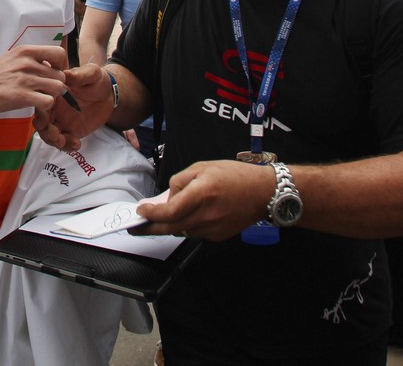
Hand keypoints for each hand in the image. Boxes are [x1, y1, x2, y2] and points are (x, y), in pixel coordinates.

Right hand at [0, 44, 68, 115]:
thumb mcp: (12, 58)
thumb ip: (32, 59)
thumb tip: (51, 67)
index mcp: (26, 51)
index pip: (59, 53)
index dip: (60, 65)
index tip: (52, 73)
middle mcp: (27, 63)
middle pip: (60, 75)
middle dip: (55, 84)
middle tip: (44, 90)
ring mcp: (25, 79)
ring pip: (57, 88)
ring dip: (51, 95)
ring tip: (39, 97)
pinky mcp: (21, 96)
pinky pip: (48, 101)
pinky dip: (44, 106)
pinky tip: (34, 104)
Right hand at [35, 63, 113, 151]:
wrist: (109, 95)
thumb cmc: (97, 80)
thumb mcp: (91, 74)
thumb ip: (79, 75)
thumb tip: (66, 74)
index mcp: (54, 93)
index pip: (41, 102)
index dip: (40, 111)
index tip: (46, 118)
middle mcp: (54, 108)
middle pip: (41, 121)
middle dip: (45, 130)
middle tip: (55, 134)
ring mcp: (60, 120)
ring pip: (48, 134)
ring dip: (53, 140)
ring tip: (64, 142)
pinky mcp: (70, 131)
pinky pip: (63, 142)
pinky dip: (66, 146)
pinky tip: (76, 144)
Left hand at [132, 159, 274, 241]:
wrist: (263, 192)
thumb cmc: (235, 176)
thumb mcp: (203, 167)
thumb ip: (181, 181)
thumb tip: (168, 196)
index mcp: (202, 194)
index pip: (169, 211)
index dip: (151, 213)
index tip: (141, 211)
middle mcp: (206, 215)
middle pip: (171, 227)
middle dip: (151, 228)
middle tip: (138, 226)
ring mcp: (213, 228)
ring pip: (182, 231)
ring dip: (169, 226)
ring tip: (160, 218)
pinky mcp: (218, 236)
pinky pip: (195, 232)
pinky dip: (187, 226)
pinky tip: (186, 216)